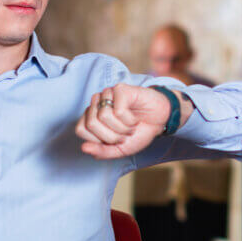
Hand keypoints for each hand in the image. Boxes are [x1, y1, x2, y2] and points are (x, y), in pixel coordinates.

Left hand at [76, 83, 192, 159]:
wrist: (161, 120)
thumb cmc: (139, 132)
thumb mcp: (120, 149)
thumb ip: (102, 151)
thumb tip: (83, 148)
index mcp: (91, 116)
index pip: (80, 129)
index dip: (99, 140)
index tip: (114, 140)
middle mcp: (97, 103)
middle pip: (91, 123)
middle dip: (111, 135)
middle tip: (124, 134)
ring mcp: (108, 94)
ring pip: (103, 116)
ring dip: (122, 128)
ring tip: (131, 125)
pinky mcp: (120, 89)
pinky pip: (118, 111)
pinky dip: (129, 120)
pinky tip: (135, 118)